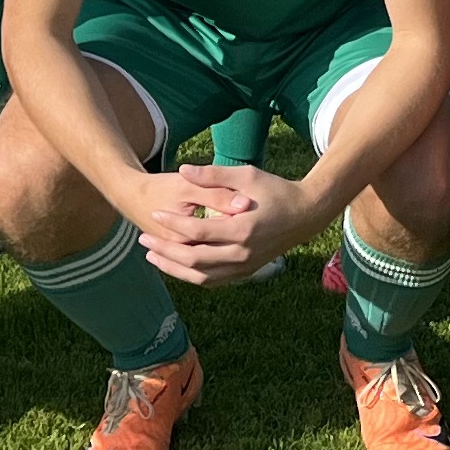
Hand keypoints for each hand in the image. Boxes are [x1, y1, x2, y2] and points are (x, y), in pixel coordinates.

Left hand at [142, 163, 314, 286]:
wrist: (306, 215)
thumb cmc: (276, 190)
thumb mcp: (247, 175)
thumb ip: (214, 174)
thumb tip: (183, 168)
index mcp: (242, 229)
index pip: (196, 232)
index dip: (172, 224)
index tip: (154, 213)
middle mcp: (242, 254)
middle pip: (193, 259)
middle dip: (165, 251)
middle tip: (143, 241)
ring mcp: (245, 267)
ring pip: (201, 276)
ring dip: (174, 269)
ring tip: (153, 257)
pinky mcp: (246, 273)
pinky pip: (213, 281)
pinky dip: (192, 276)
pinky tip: (177, 266)